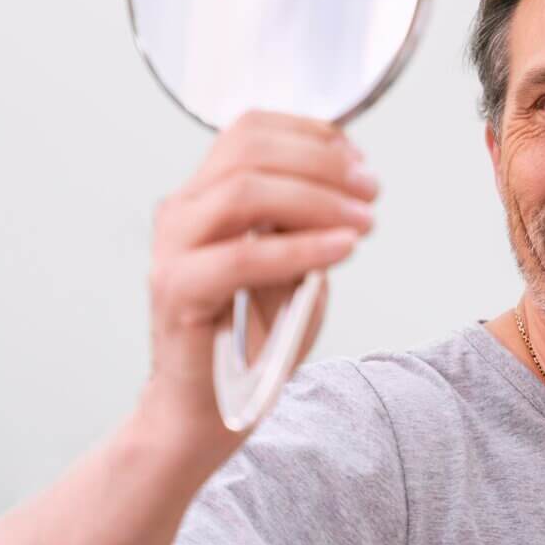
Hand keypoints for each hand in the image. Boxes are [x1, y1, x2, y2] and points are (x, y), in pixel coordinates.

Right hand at [140, 112, 377, 463]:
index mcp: (204, 195)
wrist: (206, 413)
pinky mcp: (177, 291)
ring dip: (317, 200)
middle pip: (249, 151)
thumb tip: (350, 179)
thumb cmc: (253, 338)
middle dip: (322, 163)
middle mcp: (182, 211)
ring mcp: (173, 249)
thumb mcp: (292, 263)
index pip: (250, 130)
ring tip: (365, 223)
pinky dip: (302, 247)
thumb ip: (307, 219)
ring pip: (245, 193)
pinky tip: (342, 250)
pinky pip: (244, 256)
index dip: (311, 134)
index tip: (360, 161)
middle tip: (371, 191)